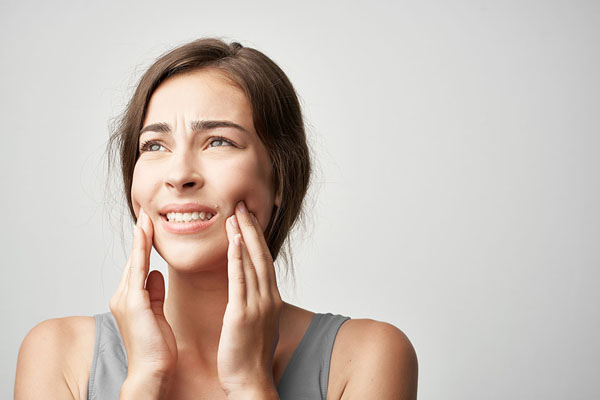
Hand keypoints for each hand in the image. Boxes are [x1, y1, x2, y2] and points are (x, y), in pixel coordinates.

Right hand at [109, 208, 177, 381]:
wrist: (152, 370)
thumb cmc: (156, 348)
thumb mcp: (157, 314)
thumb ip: (155, 293)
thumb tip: (157, 274)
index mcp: (130, 299)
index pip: (138, 265)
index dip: (143, 245)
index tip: (149, 225)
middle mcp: (123, 296)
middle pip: (134, 259)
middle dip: (141, 236)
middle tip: (146, 212)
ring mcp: (125, 298)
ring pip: (135, 260)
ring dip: (141, 238)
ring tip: (146, 217)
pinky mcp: (133, 302)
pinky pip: (138, 270)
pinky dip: (142, 251)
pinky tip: (145, 236)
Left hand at [217, 201, 282, 395]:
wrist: (250, 382)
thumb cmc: (249, 356)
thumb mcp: (257, 324)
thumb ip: (255, 304)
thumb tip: (250, 293)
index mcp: (270, 299)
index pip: (264, 260)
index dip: (256, 238)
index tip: (247, 219)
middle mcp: (268, 298)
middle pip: (261, 255)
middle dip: (252, 229)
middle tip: (242, 205)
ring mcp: (258, 305)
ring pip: (252, 262)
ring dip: (244, 236)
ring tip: (235, 214)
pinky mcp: (243, 314)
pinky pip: (240, 280)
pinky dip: (238, 257)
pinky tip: (234, 240)